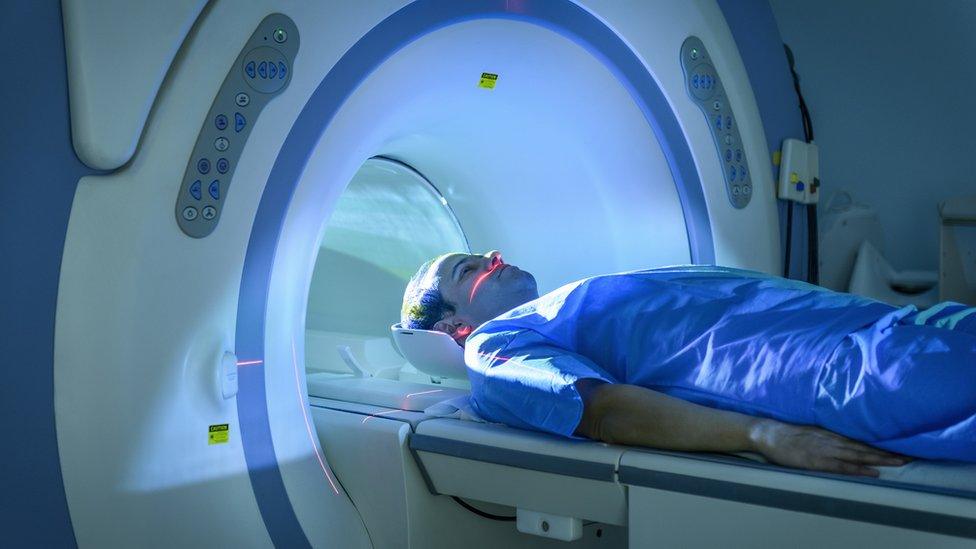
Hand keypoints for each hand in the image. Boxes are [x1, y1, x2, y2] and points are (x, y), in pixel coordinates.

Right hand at [749, 419, 912, 476]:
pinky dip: (858, 470)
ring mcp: (825, 450)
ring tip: (899, 462)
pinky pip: (841, 466)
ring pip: (858, 456)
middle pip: (865, 447)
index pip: (861, 439)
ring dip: (879, 459)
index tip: (899, 446)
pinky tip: (872, 473)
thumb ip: (828, 433)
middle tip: (909, 456)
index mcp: (831, 432)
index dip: (880, 444)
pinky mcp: (816, 461)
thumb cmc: (787, 433)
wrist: (768, 433)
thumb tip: (845, 438)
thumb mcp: (811, 429)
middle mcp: (832, 440)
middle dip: (887, 452)